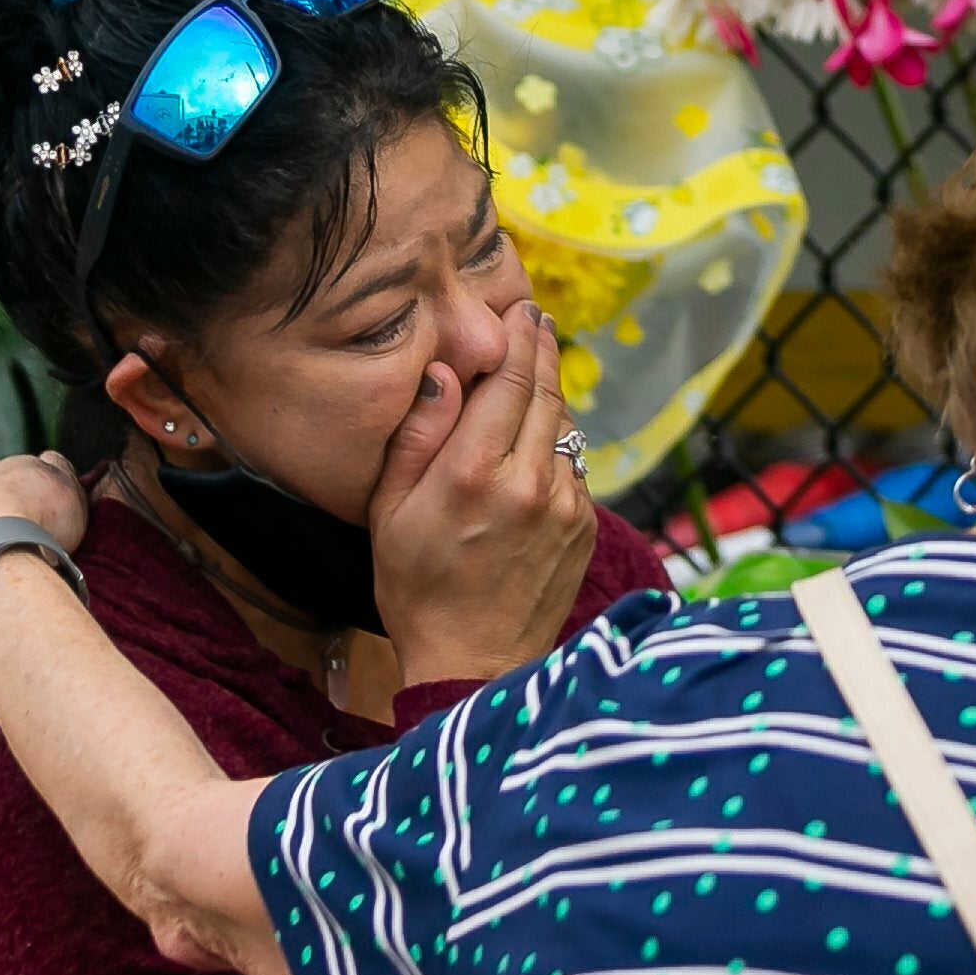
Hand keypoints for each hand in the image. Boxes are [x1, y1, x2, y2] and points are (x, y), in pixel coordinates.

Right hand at [367, 304, 595, 692]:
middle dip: (542, 352)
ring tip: (534, 375)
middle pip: (546, 393)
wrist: (473, 665)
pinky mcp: (585, 526)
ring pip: (565, 426)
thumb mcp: (390, 513)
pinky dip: (558, 445)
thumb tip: (445, 374)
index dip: (519, 338)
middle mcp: (528, 481)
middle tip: (536, 322)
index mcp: (473, 473)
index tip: (523, 309)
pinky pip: (574, 466)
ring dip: (552, 396)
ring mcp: (565, 504)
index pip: (509, 381)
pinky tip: (538, 445)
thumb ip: (417, 438)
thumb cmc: (416, 590)